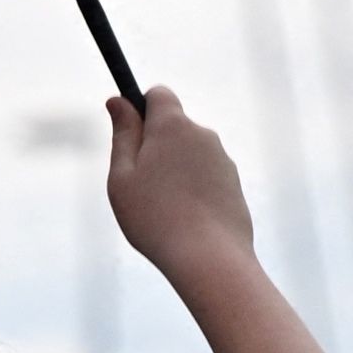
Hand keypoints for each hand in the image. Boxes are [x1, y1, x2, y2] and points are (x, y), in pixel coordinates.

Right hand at [105, 89, 256, 281]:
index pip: (159, 94)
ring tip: (163, 210)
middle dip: (156, 146)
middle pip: (174, 128)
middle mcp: (203, 135)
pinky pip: (205, 179)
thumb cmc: (155, 218)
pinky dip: (193, 191)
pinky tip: (184, 221)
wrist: (210, 259)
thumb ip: (123, 134)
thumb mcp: (123, 176)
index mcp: (173, 126)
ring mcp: (223, 161)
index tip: (128, 133)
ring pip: (190, 156)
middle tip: (140, 185)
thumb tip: (118, 100)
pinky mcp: (234, 186)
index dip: (140, 108)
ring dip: (175, 172)